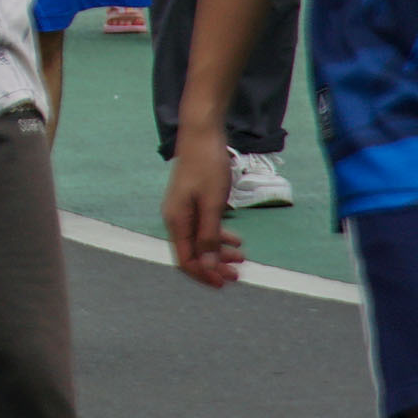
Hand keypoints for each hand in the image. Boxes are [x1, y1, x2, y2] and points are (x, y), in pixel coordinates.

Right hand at [162, 132, 244, 287]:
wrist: (202, 135)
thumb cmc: (207, 168)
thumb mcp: (212, 204)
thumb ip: (209, 237)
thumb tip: (209, 266)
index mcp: (176, 221)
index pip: (186, 260)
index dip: (204, 274)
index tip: (224, 283)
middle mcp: (176, 219)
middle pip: (192, 253)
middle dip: (214, 266)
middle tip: (237, 275)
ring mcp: (183, 210)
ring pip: (200, 241)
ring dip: (219, 252)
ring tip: (242, 257)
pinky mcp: (192, 202)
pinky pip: (204, 228)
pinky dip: (219, 236)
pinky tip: (236, 239)